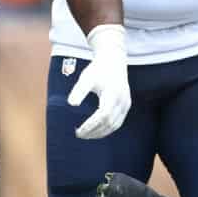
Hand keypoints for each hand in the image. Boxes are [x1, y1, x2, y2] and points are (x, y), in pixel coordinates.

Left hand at [69, 24, 130, 138]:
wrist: (114, 61)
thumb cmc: (98, 69)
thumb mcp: (86, 78)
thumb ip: (79, 91)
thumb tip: (71, 104)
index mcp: (112, 94)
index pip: (102, 116)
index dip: (91, 125)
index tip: (78, 130)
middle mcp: (122, 101)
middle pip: (109, 123)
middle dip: (94, 132)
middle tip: (79, 135)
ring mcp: (126, 104)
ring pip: (115, 125)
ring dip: (101, 133)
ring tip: (87, 135)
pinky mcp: (126, 105)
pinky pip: (118, 122)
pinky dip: (107, 128)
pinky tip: (97, 130)